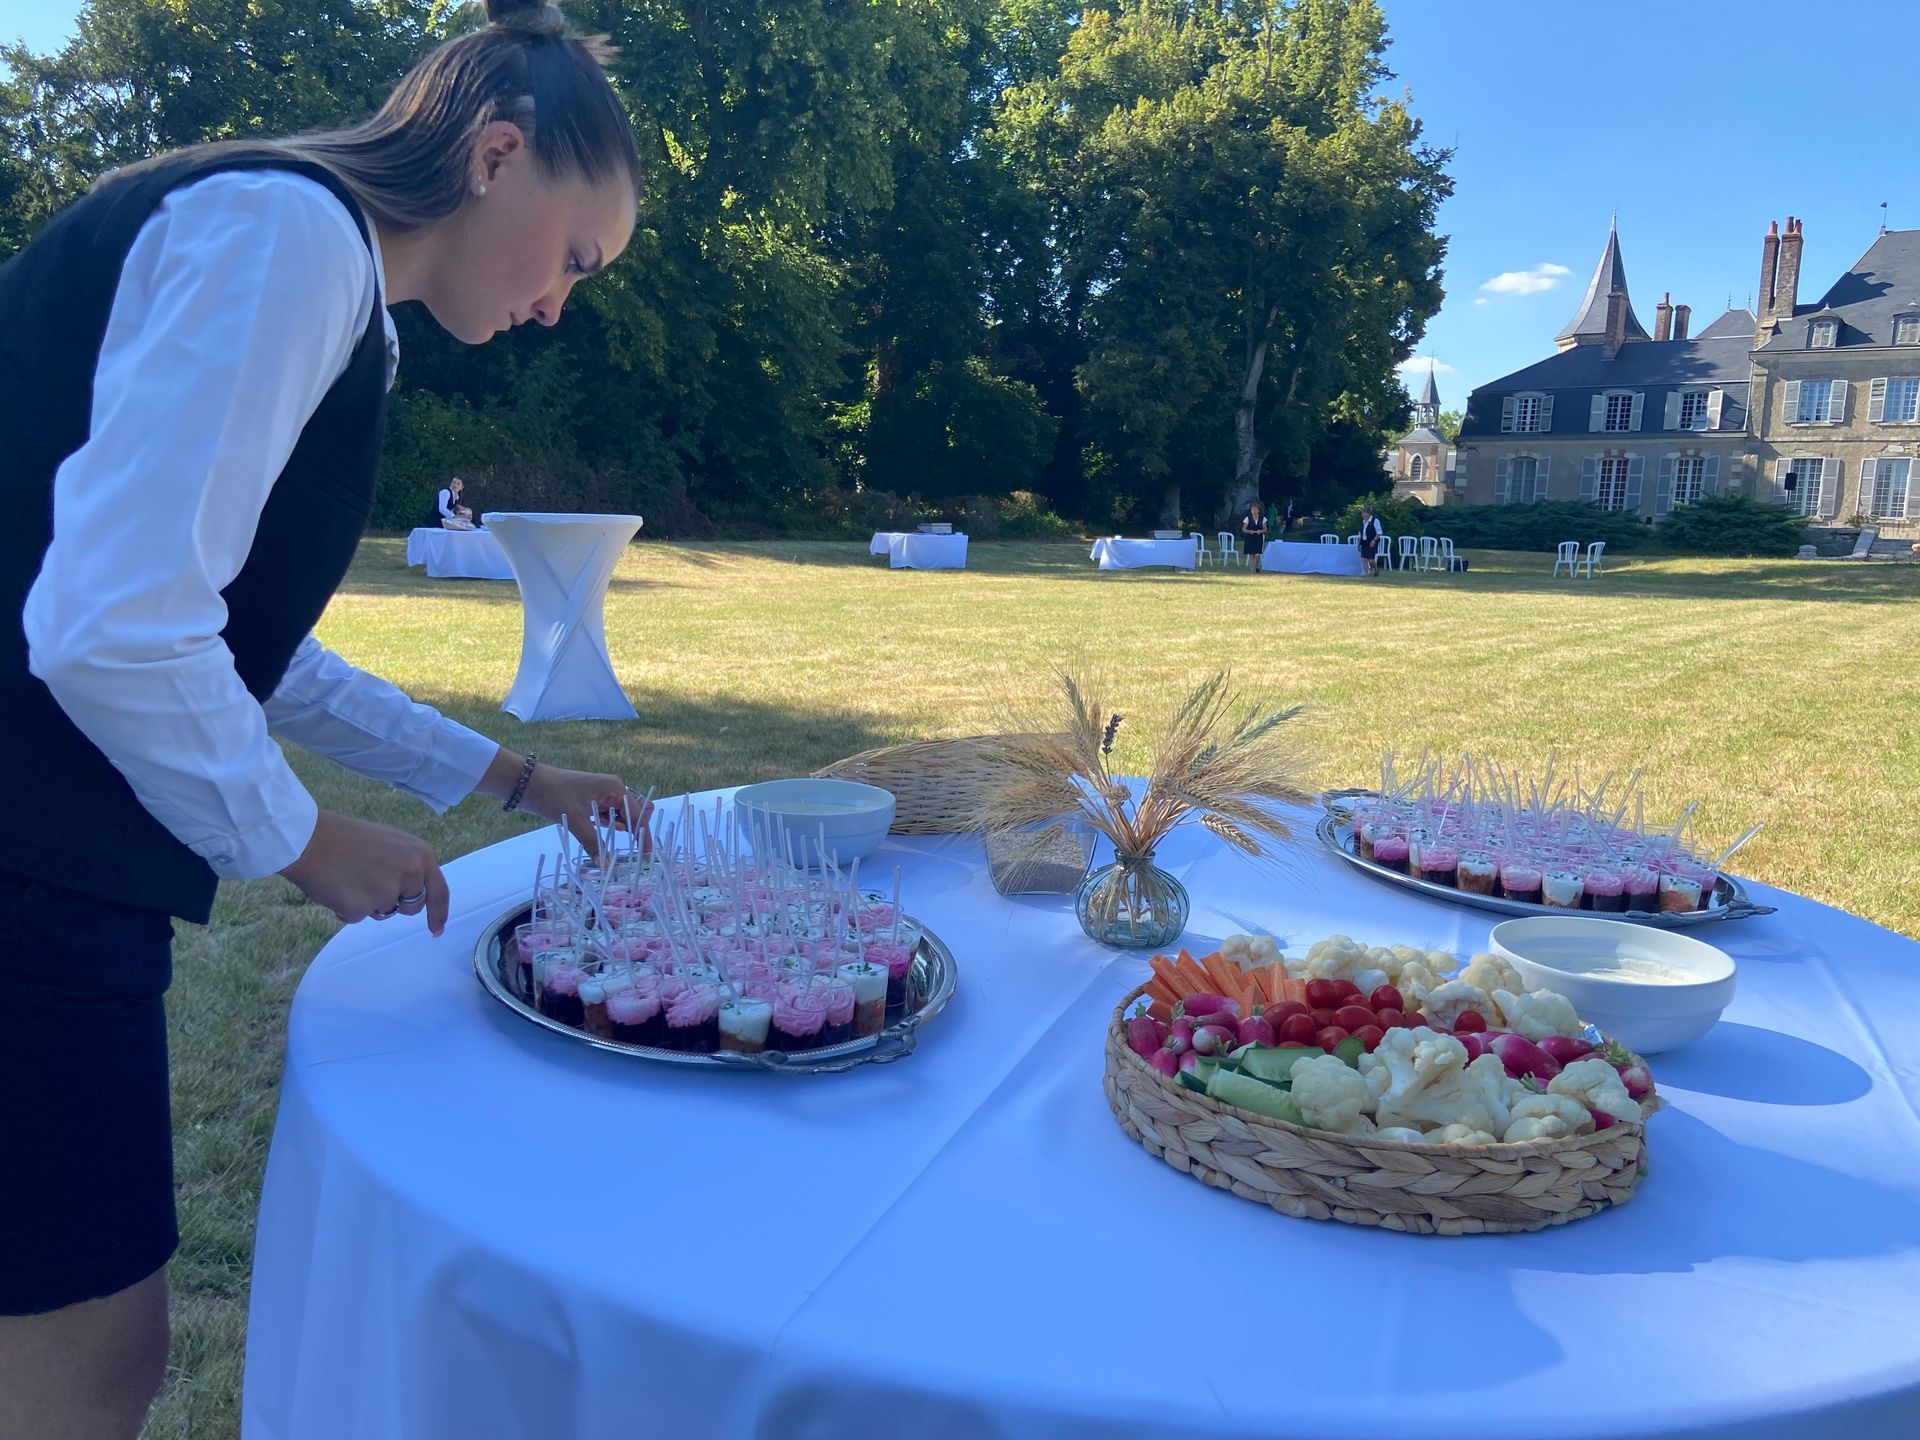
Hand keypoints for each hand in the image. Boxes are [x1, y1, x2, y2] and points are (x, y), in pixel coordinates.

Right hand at [280, 811, 449, 934]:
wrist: (310, 840)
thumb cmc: (348, 839)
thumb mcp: (392, 844)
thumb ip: (407, 866)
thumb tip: (413, 892)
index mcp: (420, 855)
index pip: (439, 891)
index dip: (438, 914)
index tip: (437, 931)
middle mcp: (410, 874)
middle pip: (412, 907)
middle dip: (395, 903)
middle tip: (371, 881)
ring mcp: (387, 892)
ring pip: (383, 912)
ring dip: (368, 903)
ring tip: (350, 877)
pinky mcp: (362, 908)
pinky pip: (358, 917)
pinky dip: (346, 908)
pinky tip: (336, 887)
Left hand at [521, 764, 654, 856]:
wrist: (527, 783)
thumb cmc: (553, 795)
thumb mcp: (575, 821)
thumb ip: (593, 843)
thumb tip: (605, 866)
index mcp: (615, 788)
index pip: (639, 815)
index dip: (644, 836)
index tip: (647, 857)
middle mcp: (614, 790)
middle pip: (638, 812)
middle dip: (637, 831)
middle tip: (633, 852)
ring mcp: (604, 795)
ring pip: (623, 816)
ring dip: (623, 831)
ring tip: (619, 850)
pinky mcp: (593, 802)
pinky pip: (610, 817)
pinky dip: (610, 829)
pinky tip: (603, 840)